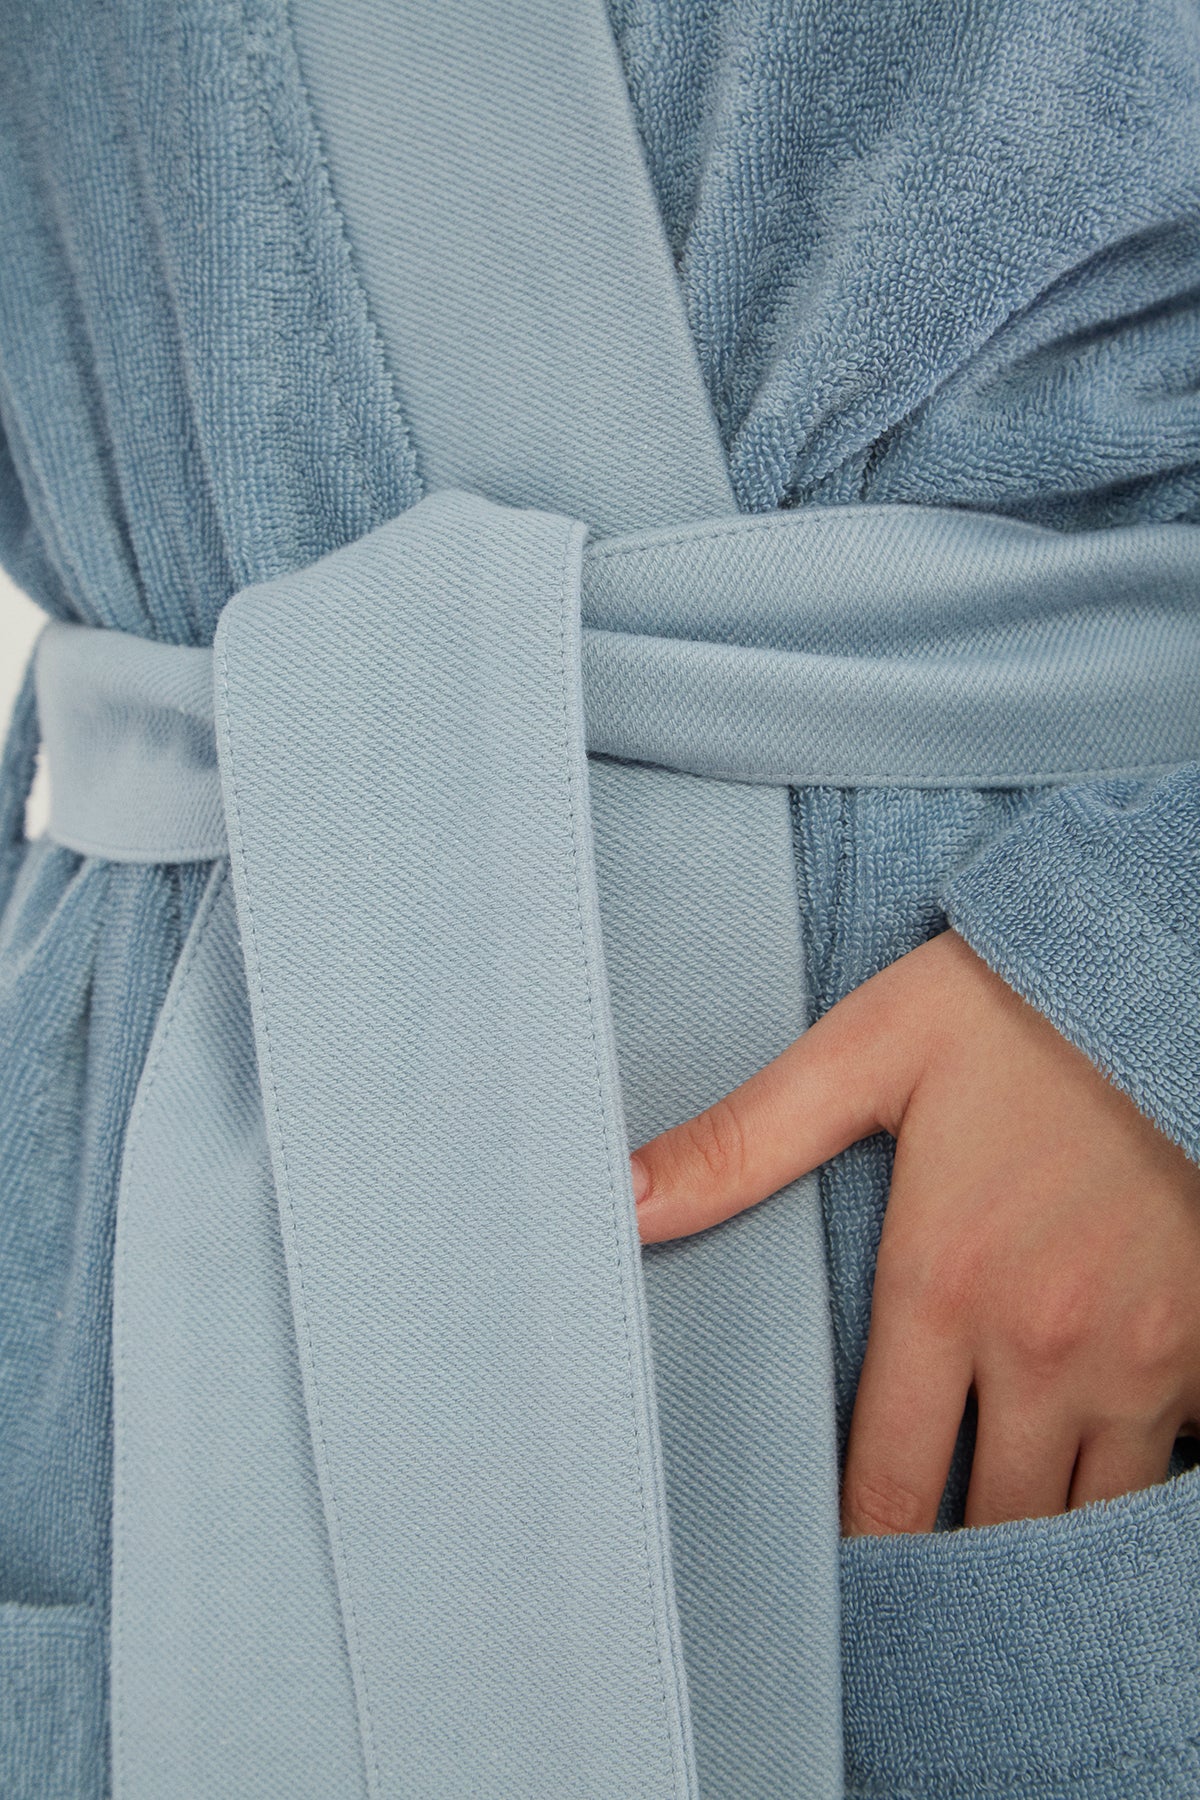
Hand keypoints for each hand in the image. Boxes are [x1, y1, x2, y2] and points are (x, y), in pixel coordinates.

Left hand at [629, 928, 1199, 1534]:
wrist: (1172, 975)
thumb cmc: (1018, 1007)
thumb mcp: (868, 1050)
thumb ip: (743, 1141)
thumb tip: (617, 1199)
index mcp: (942, 1286)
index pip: (885, 1480)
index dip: (857, 1546)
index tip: (833, 1576)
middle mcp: (1045, 1349)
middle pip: (989, 1524)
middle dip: (946, 1558)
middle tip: (910, 1576)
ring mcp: (1144, 1359)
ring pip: (1086, 1518)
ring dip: (1037, 1538)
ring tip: (992, 1550)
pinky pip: (1173, 1471)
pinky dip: (1132, 1491)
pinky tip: (1094, 1479)